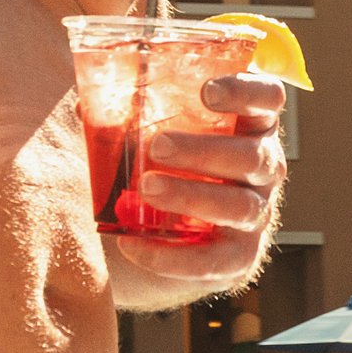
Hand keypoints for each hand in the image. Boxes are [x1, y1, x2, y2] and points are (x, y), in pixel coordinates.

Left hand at [105, 69, 287, 301]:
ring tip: (146, 188)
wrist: (161, 235)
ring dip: (191, 196)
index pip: (268, 99)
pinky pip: (212, 261)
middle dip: (204, 151)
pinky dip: (170, 255)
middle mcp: (262, 168)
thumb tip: (84, 106)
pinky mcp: (237, 257)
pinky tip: (131, 242)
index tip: (207, 91)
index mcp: (247, 125)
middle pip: (253, 157)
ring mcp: (256, 214)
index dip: (246, 91)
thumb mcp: (149, 132)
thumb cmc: (160, 166)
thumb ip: (125, 115)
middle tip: (157, 147)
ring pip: (239, 207)